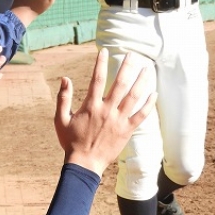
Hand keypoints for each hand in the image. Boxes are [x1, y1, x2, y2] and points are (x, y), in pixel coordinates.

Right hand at [55, 48, 156, 175]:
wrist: (85, 164)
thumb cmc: (70, 141)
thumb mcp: (61, 119)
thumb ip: (63, 98)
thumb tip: (65, 78)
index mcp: (91, 106)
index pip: (97, 79)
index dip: (101, 63)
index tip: (104, 51)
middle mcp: (107, 110)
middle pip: (120, 83)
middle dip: (127, 67)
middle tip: (133, 55)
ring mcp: (119, 120)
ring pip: (133, 97)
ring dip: (141, 81)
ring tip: (147, 69)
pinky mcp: (127, 131)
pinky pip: (141, 115)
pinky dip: (148, 104)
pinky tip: (153, 94)